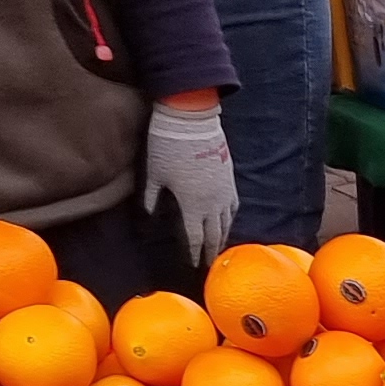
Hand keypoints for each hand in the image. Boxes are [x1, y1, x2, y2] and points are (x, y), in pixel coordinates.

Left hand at [141, 96, 237, 268]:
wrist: (191, 119)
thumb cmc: (167, 146)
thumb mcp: (154, 174)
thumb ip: (152, 198)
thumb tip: (150, 214)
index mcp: (192, 205)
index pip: (195, 238)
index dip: (194, 254)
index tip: (194, 265)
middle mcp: (212, 203)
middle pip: (215, 235)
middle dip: (211, 252)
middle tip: (209, 265)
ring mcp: (224, 191)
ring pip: (227, 222)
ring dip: (222, 237)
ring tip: (219, 248)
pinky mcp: (230, 178)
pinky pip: (233, 206)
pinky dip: (230, 218)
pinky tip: (227, 221)